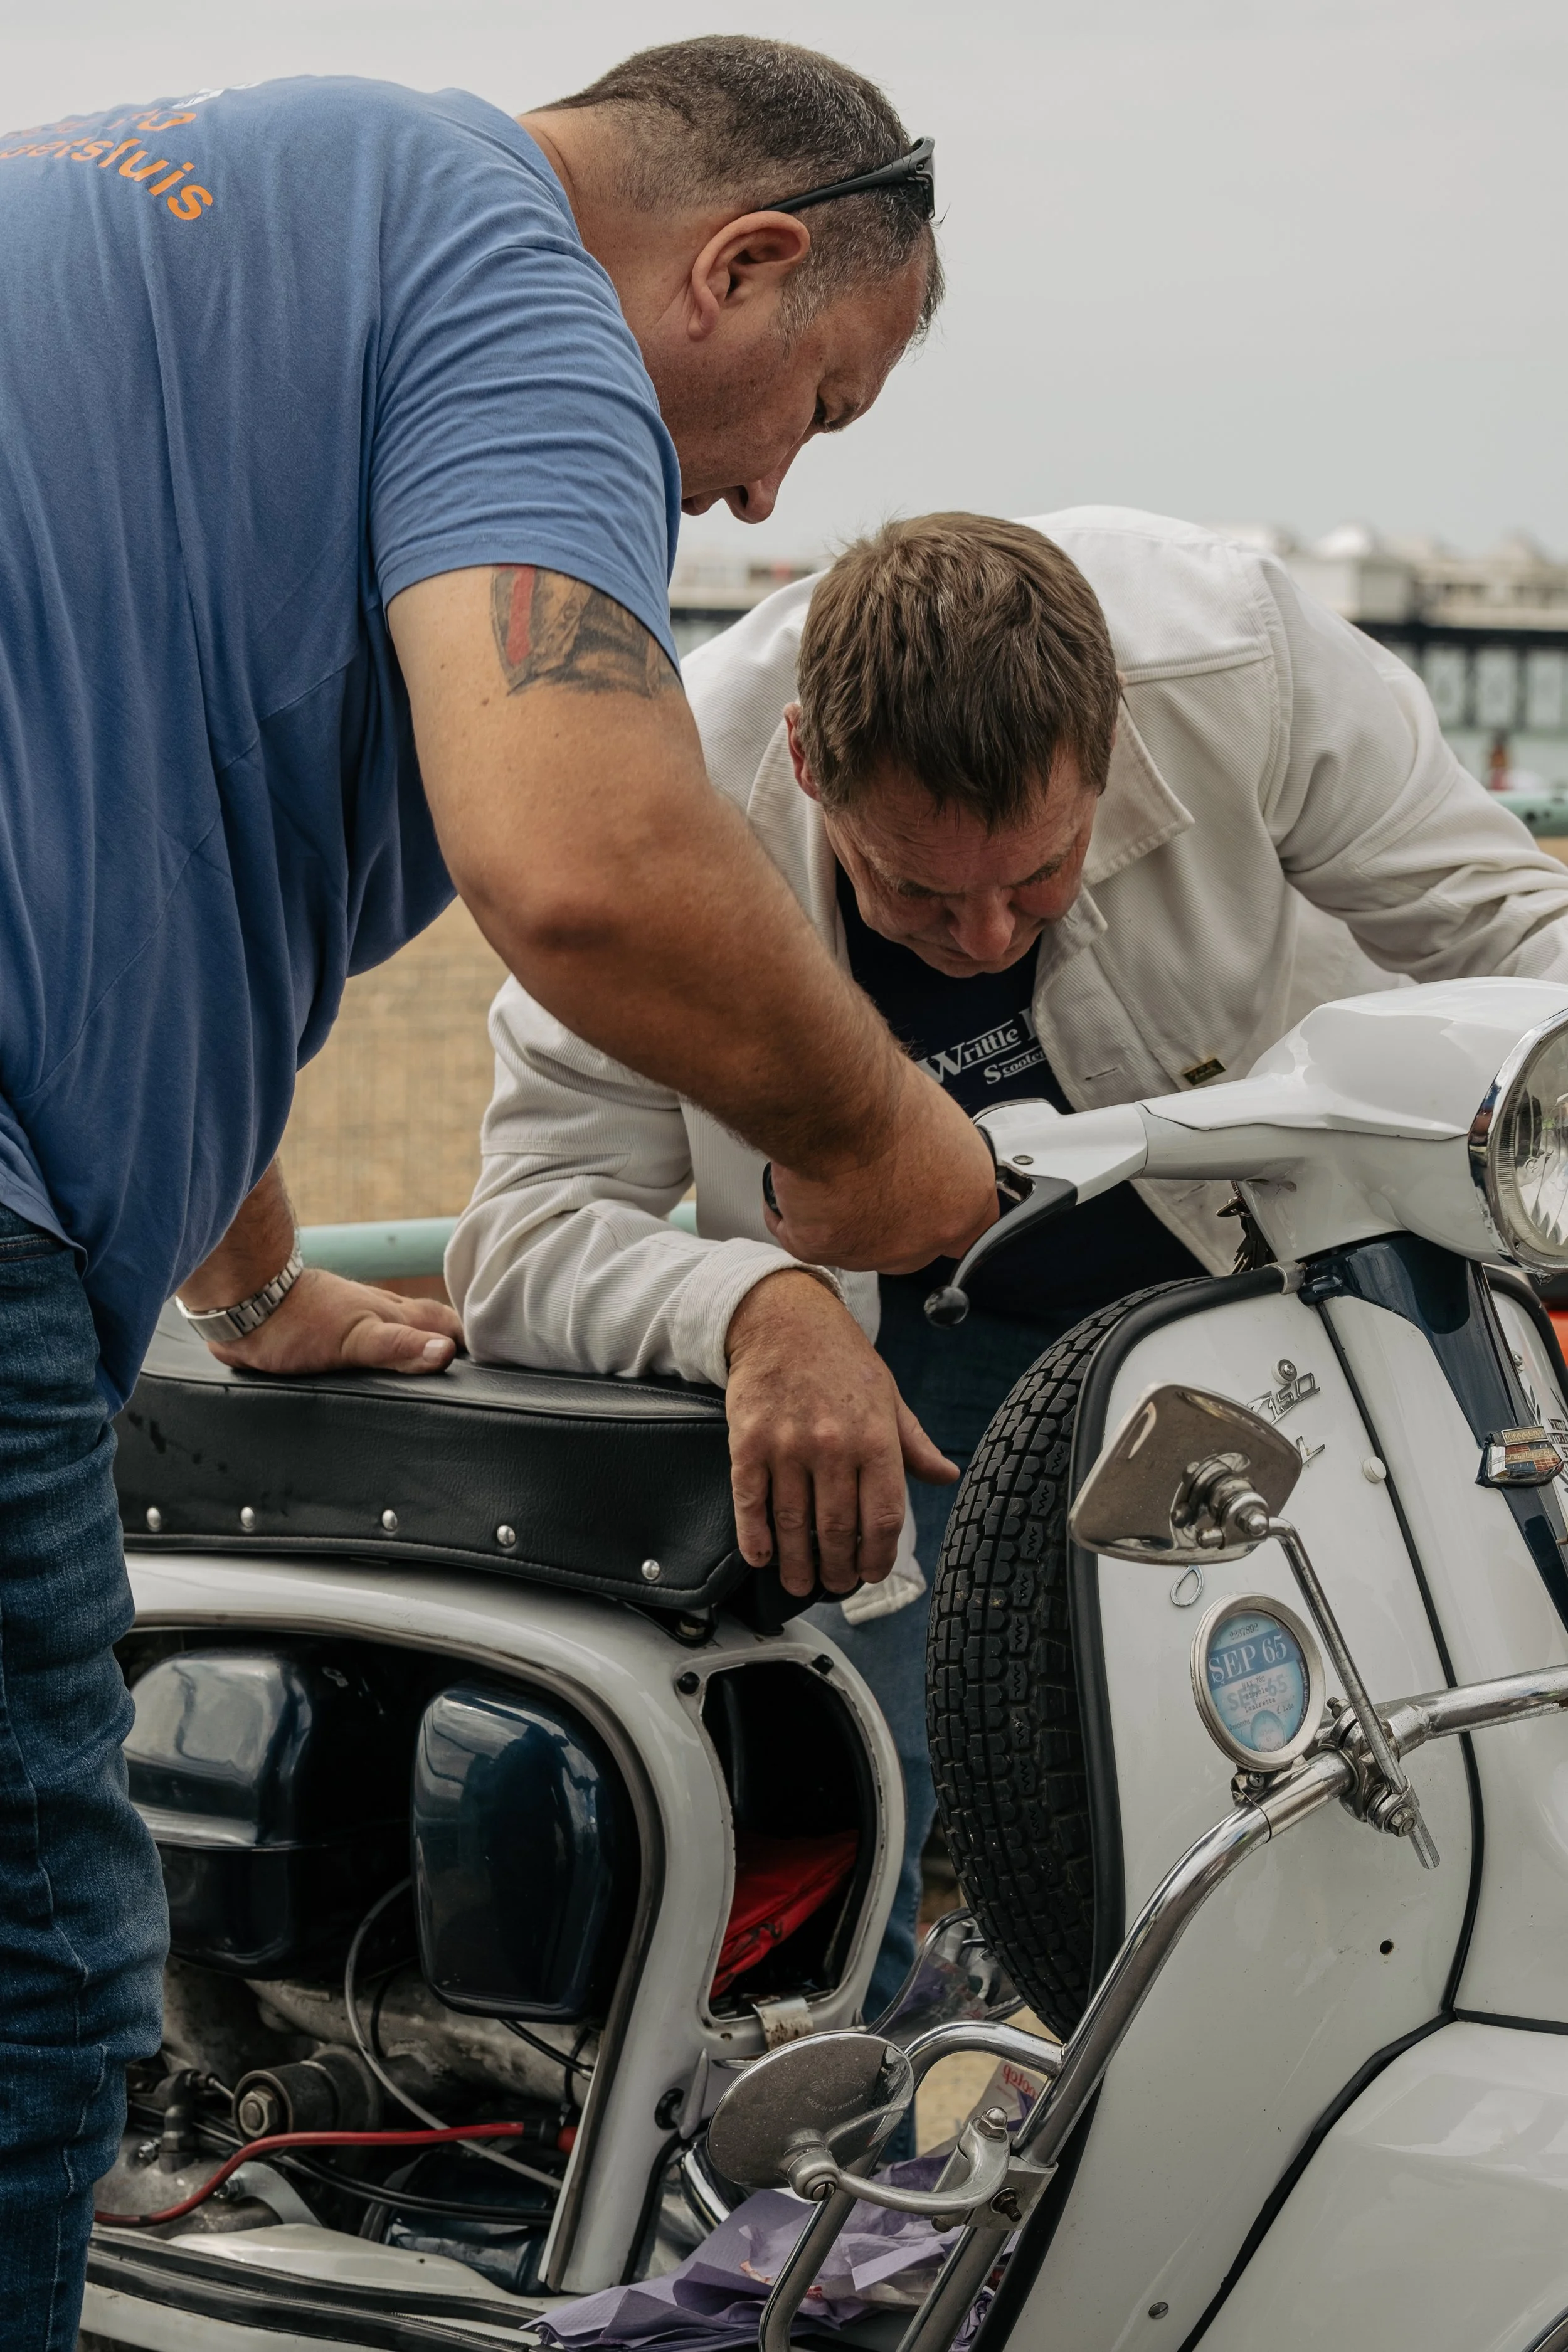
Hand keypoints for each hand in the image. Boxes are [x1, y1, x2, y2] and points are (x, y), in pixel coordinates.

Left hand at [203, 1269, 461, 1376]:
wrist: (242, 1304)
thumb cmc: (297, 1321)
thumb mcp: (355, 1338)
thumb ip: (400, 1347)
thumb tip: (447, 1352)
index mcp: (393, 1313)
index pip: (444, 1322)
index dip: (465, 1338)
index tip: (488, 1359)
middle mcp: (377, 1312)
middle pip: (424, 1321)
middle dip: (445, 1337)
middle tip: (463, 1362)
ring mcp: (351, 1319)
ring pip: (393, 1328)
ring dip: (411, 1341)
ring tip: (424, 1365)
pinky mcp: (324, 1330)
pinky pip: (362, 1339)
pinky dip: (374, 1350)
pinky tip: (367, 1364)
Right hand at [725, 1270, 956, 1597]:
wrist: (783, 1318)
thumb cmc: (841, 1359)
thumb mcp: (888, 1397)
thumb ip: (915, 1444)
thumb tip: (947, 1476)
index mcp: (875, 1437)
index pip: (884, 1516)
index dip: (879, 1556)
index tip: (871, 1573)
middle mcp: (834, 1445)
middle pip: (837, 1529)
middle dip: (837, 1569)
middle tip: (834, 1585)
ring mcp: (788, 1445)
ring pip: (793, 1524)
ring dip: (797, 1563)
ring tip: (799, 1583)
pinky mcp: (749, 1442)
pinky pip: (751, 1502)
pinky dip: (754, 1537)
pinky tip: (761, 1557)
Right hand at [765, 1061, 997, 1274]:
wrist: (836, 1101)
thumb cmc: (883, 1095)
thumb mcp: (938, 1121)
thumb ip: (938, 1160)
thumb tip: (923, 1160)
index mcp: (966, 1201)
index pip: (969, 1231)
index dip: (940, 1217)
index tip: (926, 1205)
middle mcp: (927, 1236)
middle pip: (909, 1245)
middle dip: (888, 1218)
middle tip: (868, 1178)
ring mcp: (875, 1251)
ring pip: (855, 1244)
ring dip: (842, 1216)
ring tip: (831, 1166)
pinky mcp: (826, 1251)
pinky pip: (805, 1236)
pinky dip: (796, 1211)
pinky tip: (801, 1180)